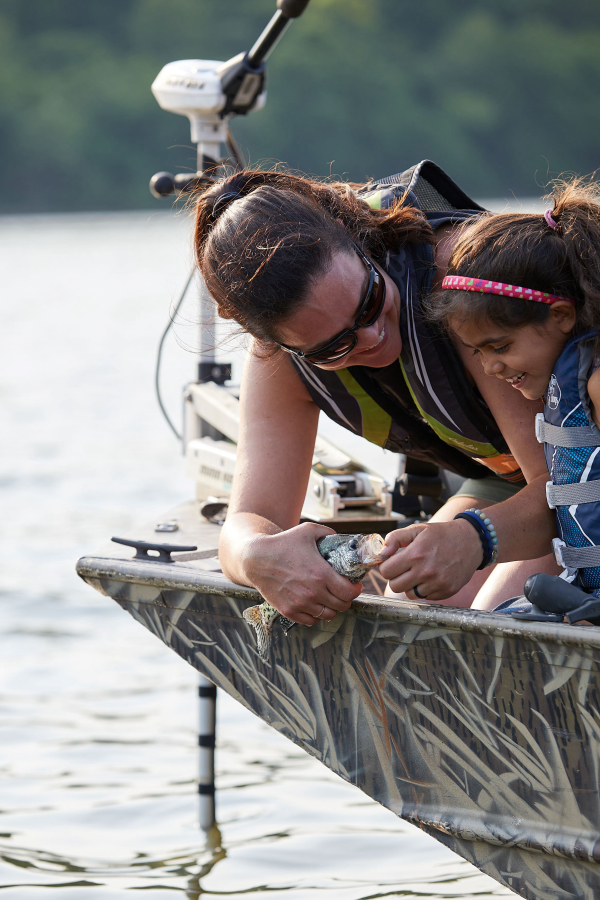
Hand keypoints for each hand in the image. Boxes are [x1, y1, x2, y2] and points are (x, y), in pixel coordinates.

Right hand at [243, 523, 361, 624]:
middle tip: (343, 591)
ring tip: (329, 598)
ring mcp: (300, 603)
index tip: (354, 585)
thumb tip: (342, 540)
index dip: (356, 590)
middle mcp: (313, 592)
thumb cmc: (283, 543)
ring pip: (328, 615)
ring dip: (332, 608)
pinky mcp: (289, 610)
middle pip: (342, 606)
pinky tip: (315, 605)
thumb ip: (329, 534)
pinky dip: (316, 615)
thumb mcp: (308, 531)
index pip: (350, 593)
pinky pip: (311, 621)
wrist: (256, 558)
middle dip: (346, 598)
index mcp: (321, 574)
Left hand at [378, 519, 482, 600]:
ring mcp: (437, 583)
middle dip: (396, 577)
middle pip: (395, 586)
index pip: (386, 571)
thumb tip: (381, 553)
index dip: (386, 566)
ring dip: (410, 585)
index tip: (392, 563)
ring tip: (418, 572)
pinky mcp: (447, 591)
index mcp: (416, 554)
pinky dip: (424, 589)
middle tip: (404, 568)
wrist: (472, 541)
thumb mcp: (418, 529)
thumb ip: (395, 538)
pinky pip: (425, 597)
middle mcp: (426, 571)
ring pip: (409, 594)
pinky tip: (431, 577)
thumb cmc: (442, 534)